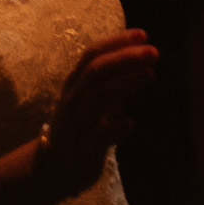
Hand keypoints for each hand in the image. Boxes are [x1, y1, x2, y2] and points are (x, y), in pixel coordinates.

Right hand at [38, 30, 158, 197]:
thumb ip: (111, 80)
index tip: (143, 35)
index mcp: (75, 84)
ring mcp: (76, 125)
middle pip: (96, 72)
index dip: (117, 42)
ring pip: (98, 98)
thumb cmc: (78, 128)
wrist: (50, 169)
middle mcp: (73, 100)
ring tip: (150, 74)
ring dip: (125, 83)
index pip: (92, 55)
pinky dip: (114, 128)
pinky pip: (97, 137)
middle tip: (153, 52)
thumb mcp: (91, 99)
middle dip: (125, 58)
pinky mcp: (82, 151)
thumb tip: (140, 60)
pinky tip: (130, 122)